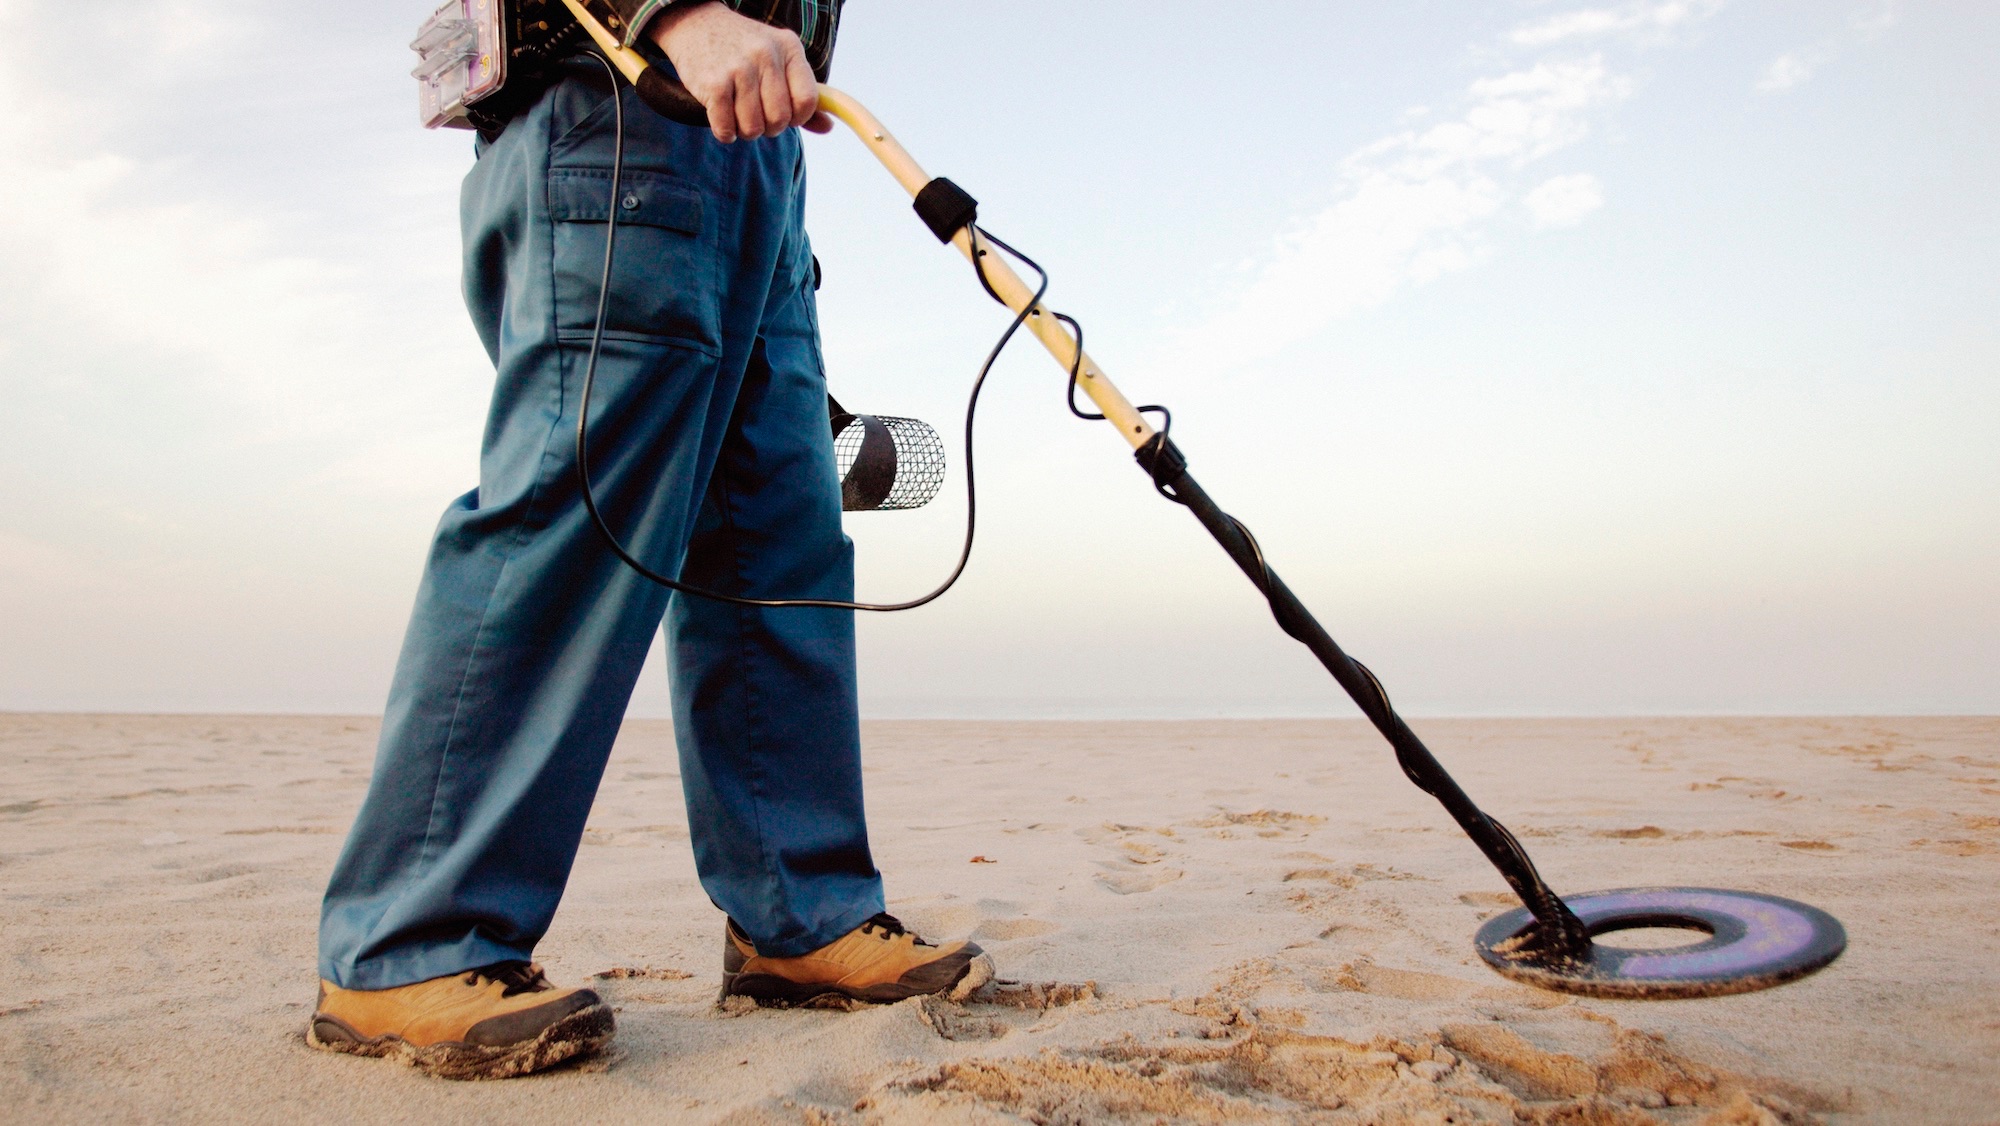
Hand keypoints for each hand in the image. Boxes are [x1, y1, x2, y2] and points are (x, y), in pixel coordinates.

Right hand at [648, 2, 833, 141]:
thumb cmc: (742, 50)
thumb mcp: (777, 60)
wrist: (696, 24)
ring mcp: (739, 67)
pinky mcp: (713, 83)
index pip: (807, 100)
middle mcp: (766, 54)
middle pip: (780, 119)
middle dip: (768, 127)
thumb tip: (827, 128)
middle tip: (755, 115)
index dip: (797, 117)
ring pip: (753, 127)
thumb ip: (801, 93)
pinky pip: (726, 128)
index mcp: (789, 47)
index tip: (783, 114)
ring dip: (744, 130)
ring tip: (737, 113)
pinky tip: (721, 118)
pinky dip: (725, 132)